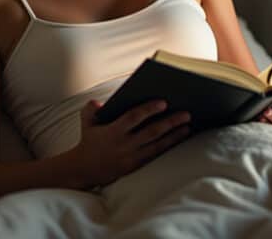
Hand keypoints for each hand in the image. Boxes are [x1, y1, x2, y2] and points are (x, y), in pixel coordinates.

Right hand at [71, 99, 191, 187]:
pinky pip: (155, 155)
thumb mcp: (86, 122)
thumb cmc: (89, 140)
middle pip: (151, 132)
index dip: (148, 110)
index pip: (133, 118)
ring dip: (174, 136)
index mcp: (113, 132)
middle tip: (186, 113)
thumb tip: (100, 103)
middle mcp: (124, 145)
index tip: (164, 102)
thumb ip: (91, 109)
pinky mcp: (136, 166)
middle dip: (170, 122)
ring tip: (188, 126)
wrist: (84, 169)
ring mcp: (131, 157)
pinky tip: (179, 138)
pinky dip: (168, 147)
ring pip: (157, 146)